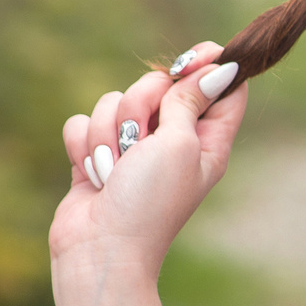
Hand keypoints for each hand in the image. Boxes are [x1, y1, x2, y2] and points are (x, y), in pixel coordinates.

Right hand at [48, 41, 246, 305]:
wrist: (99, 249)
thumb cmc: (148, 202)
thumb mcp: (179, 145)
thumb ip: (190, 101)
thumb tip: (222, 67)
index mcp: (207, 140)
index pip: (221, 87)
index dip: (209, 64)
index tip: (194, 55)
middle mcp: (172, 140)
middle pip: (160, 85)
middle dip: (141, 105)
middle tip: (139, 140)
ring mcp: (132, 147)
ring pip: (115, 100)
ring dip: (109, 133)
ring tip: (114, 169)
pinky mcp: (96, 154)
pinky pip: (83, 122)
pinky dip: (83, 145)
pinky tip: (92, 173)